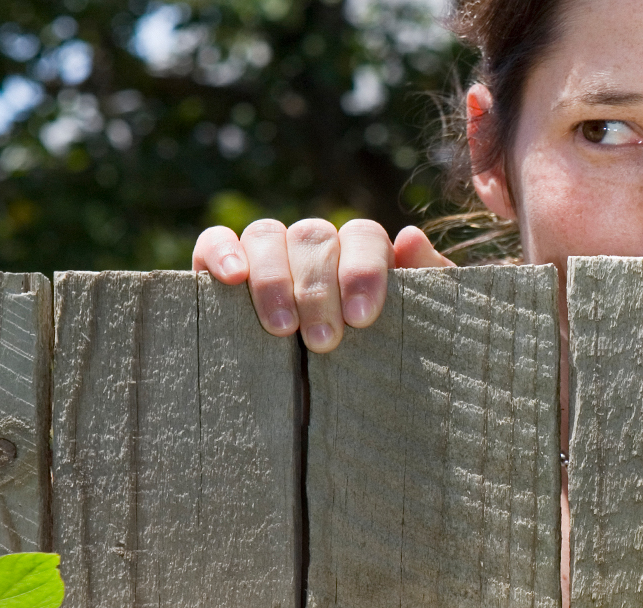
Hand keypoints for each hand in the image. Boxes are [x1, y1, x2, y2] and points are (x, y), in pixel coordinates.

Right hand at [191, 219, 452, 351]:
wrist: (345, 408)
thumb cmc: (386, 359)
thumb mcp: (416, 327)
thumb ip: (426, 282)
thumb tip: (410, 236)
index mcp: (361, 253)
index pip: (362, 235)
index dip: (362, 270)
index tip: (362, 318)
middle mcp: (315, 246)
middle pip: (313, 237)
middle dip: (318, 289)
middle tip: (324, 342)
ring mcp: (268, 254)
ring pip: (266, 235)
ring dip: (274, 280)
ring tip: (282, 330)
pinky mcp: (222, 269)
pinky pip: (216, 240)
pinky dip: (221, 252)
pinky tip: (232, 279)